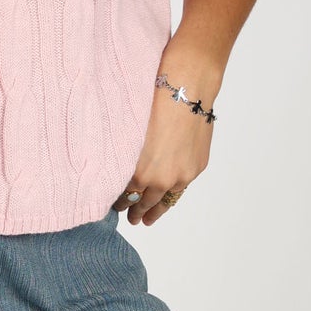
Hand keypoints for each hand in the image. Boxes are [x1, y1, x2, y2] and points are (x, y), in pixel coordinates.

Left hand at [112, 83, 214, 226]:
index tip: (114, 205)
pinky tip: (167, 199)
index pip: (124, 195)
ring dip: (155, 210)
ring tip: (147, 219)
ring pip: (165, 200)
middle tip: (130, 219)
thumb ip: (126, 158)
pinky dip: (171, 196)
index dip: (119, 201)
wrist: (186, 91)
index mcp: (139, 172)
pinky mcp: (196, 167)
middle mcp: (160, 179)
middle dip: (135, 211)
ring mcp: (181, 175)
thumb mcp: (129, 134)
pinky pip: (181, 189)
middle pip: (144, 202)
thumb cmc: (153, 103)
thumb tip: (119, 170)